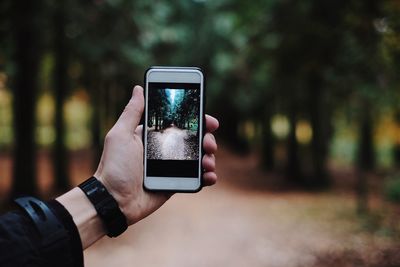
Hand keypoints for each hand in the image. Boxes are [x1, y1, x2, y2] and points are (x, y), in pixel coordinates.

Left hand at [94, 85, 218, 224]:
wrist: (113, 201)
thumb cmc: (113, 166)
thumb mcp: (120, 135)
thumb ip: (132, 112)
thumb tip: (139, 89)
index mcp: (153, 136)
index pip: (180, 123)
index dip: (197, 120)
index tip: (209, 120)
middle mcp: (164, 149)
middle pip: (194, 140)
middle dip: (207, 139)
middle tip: (209, 144)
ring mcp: (172, 167)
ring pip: (198, 158)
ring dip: (209, 157)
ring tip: (208, 162)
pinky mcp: (175, 183)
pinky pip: (196, 178)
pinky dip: (207, 176)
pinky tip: (209, 176)